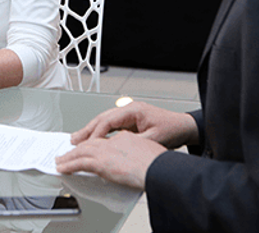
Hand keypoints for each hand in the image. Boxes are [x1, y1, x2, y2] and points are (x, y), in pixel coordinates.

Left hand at [56, 131, 165, 189]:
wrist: (160, 168)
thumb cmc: (160, 164)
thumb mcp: (149, 153)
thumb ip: (137, 155)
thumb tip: (134, 163)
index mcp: (126, 137)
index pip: (104, 140)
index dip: (93, 144)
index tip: (87, 148)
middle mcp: (113, 141)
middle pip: (90, 143)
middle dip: (77, 148)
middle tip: (67, 152)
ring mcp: (106, 151)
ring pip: (81, 152)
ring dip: (69, 157)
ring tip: (60, 160)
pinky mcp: (101, 163)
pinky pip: (79, 163)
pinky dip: (69, 165)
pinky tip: (63, 168)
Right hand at [70, 101, 198, 150]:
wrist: (184, 127)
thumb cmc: (172, 129)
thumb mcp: (152, 139)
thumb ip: (133, 143)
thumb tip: (116, 149)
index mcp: (133, 110)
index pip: (108, 121)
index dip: (96, 134)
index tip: (87, 144)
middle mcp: (128, 109)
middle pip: (102, 119)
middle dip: (87, 130)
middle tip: (73, 140)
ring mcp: (128, 114)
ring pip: (104, 122)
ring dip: (91, 131)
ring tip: (77, 139)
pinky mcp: (130, 121)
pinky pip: (111, 126)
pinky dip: (101, 133)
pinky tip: (93, 140)